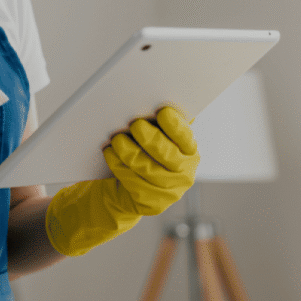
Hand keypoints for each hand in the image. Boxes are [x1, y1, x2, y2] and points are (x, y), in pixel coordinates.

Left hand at [44, 106, 198, 256]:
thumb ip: (162, 121)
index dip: (175, 126)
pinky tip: (110, 154)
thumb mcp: (159, 136)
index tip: (162, 112)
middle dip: (150, 138)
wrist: (135, 188)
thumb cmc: (147, 151)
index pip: (186, 137)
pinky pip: (133, 184)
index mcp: (190, 151)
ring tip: (116, 139)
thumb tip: (155, 96)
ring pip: (147, 169)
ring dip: (129, 152)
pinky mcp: (152, 204)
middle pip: (167, 155)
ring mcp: (170, 192)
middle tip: (135, 124)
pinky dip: (119, 166)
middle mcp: (185, 173)